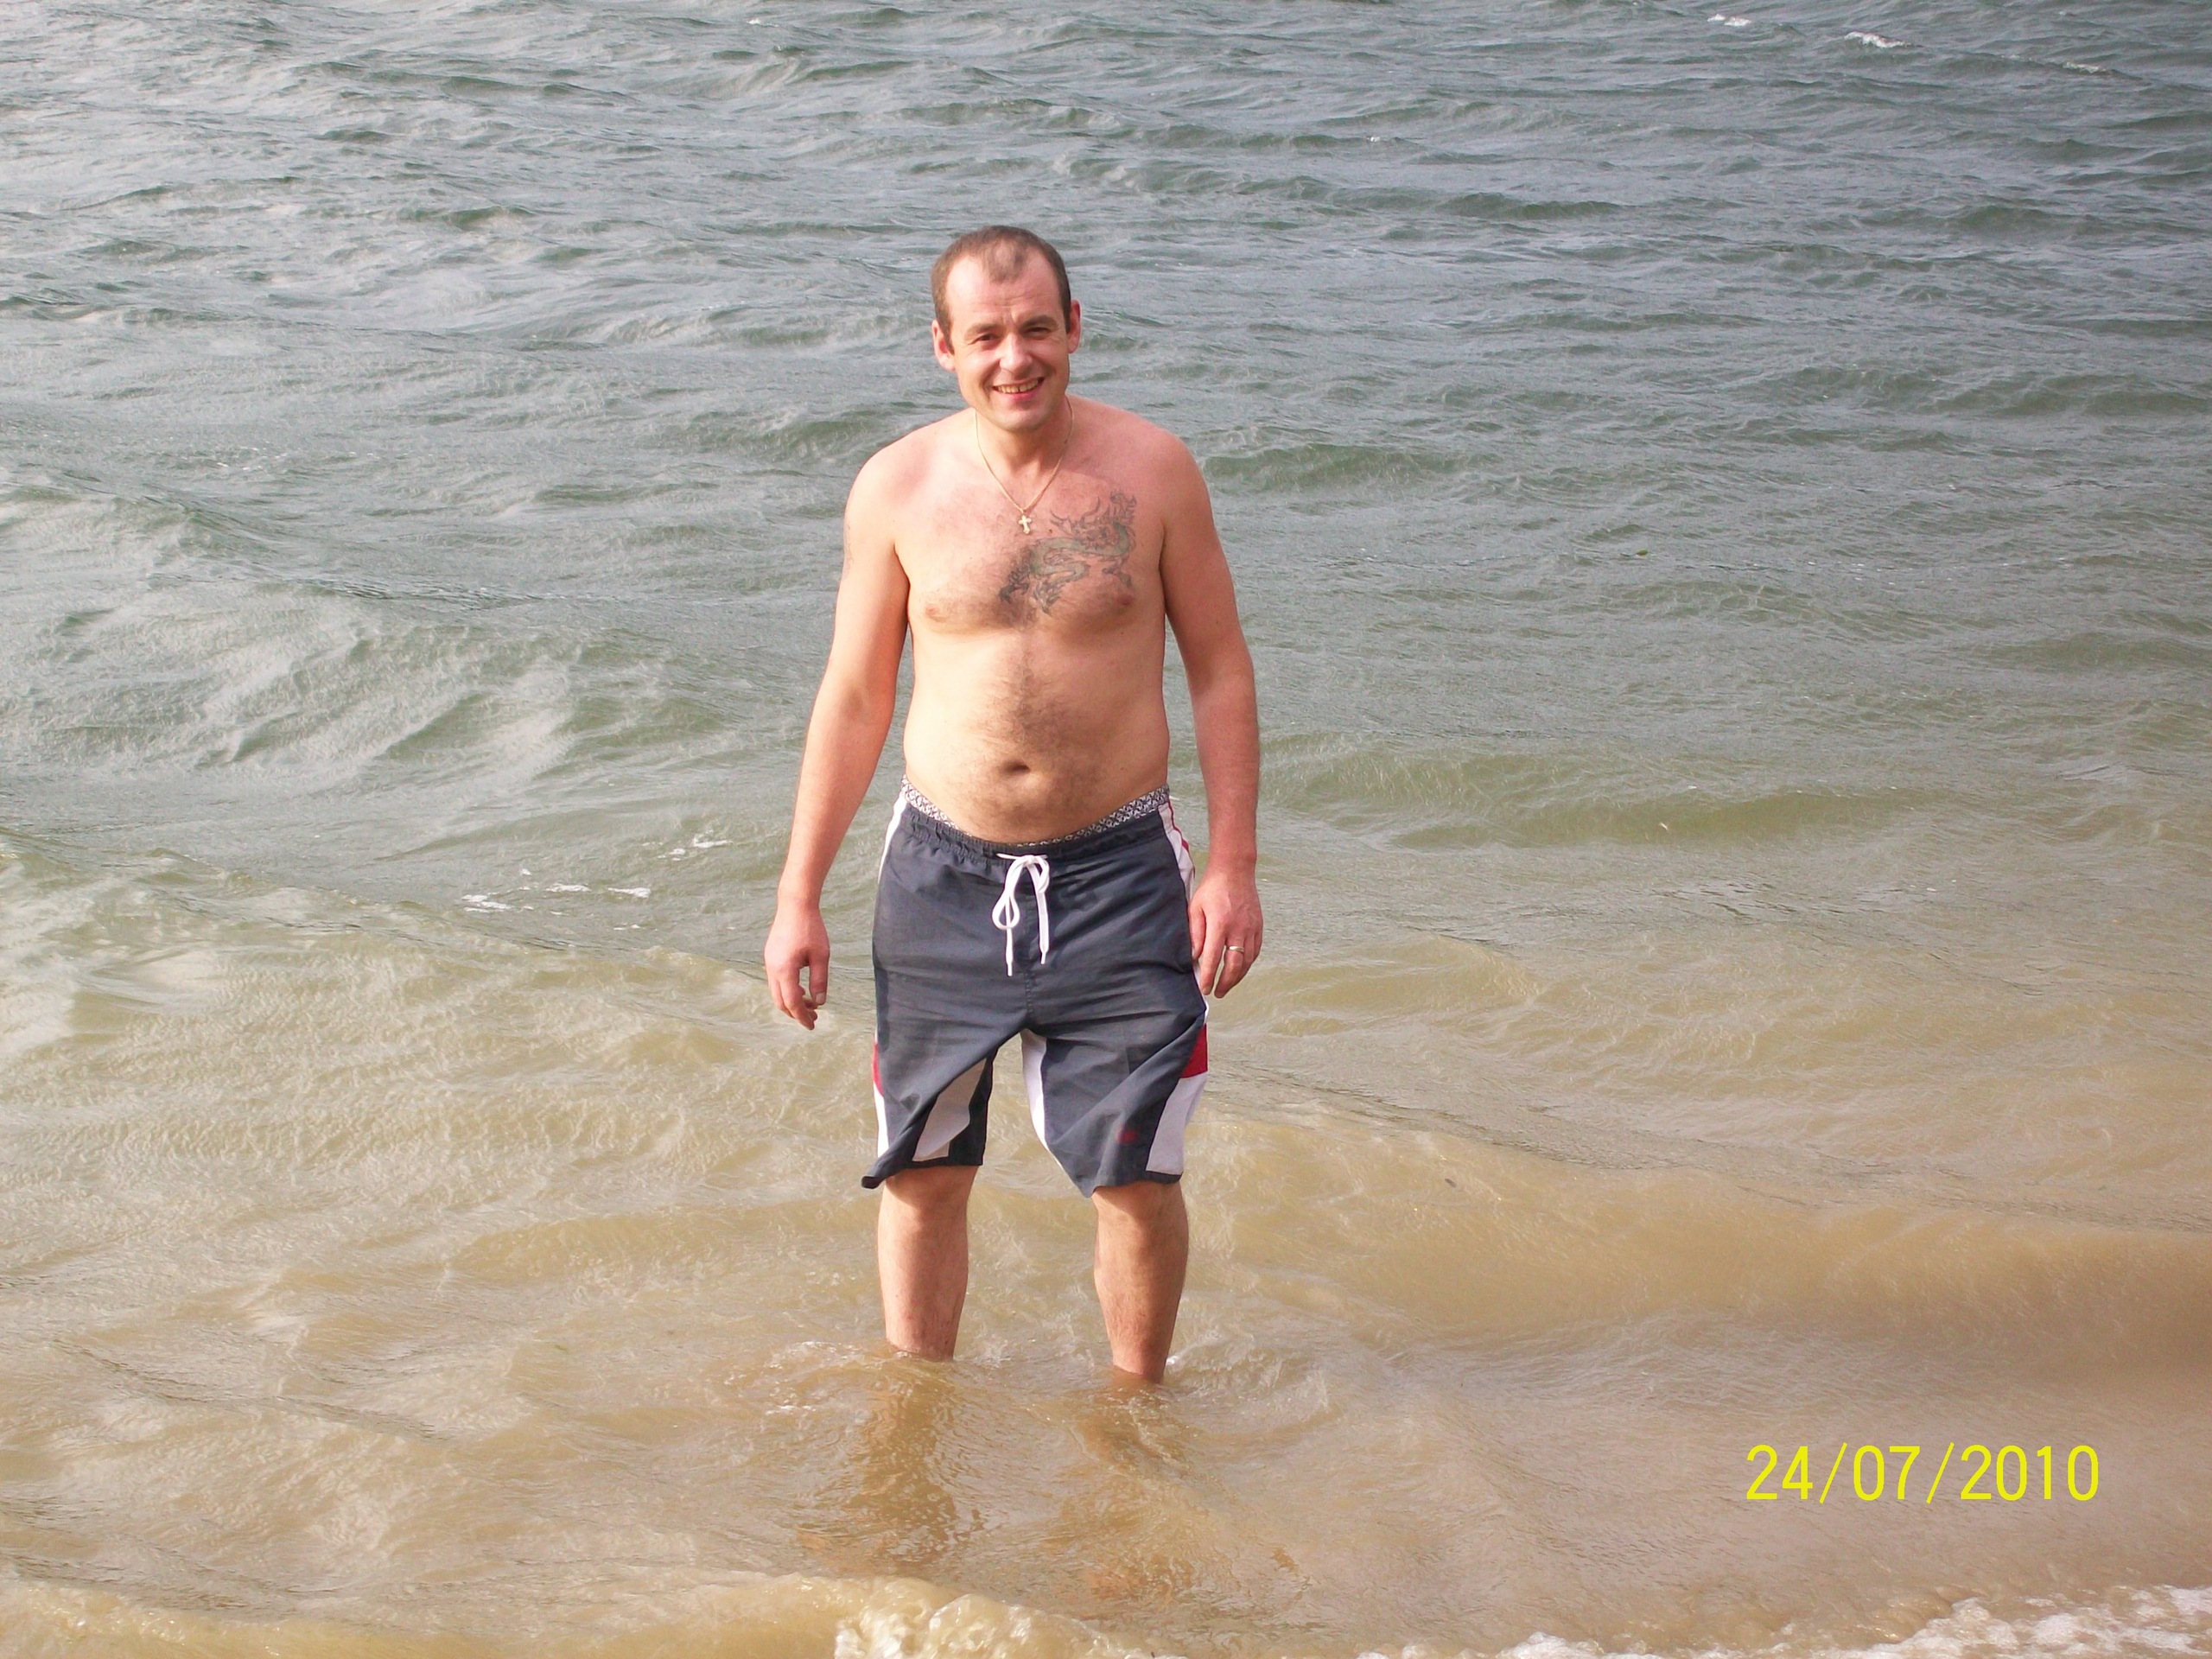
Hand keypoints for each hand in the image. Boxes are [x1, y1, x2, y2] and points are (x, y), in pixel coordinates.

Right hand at [765, 896, 830, 1028]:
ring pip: (776, 992)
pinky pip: (775, 981)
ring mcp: (768, 962)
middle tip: (814, 1017)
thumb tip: (820, 1002)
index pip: (792, 1002)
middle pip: (780, 1001)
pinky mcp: (770, 956)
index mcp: (784, 970)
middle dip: (796, 1012)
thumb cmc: (811, 928)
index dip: (802, 1017)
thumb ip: (820, 981)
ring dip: (791, 1001)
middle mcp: (772, 968)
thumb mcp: (821, 956)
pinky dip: (787, 990)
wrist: (795, 905)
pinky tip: (801, 988)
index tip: (812, 1025)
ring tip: (810, 1004)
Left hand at [1188, 864, 1261, 997]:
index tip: (1204, 988)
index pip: (1213, 957)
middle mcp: (1238, 928)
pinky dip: (1248, 964)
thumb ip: (1195, 933)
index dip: (1208, 976)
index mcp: (1220, 923)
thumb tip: (1194, 957)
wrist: (1235, 870)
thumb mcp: (1196, 908)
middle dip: (1225, 983)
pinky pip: (1255, 951)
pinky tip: (1240, 970)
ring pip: (1247, 961)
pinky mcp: (1259, 926)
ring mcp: (1251, 928)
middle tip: (1217, 993)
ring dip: (1237, 977)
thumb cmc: (1212, 888)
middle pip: (1234, 964)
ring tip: (1227, 985)